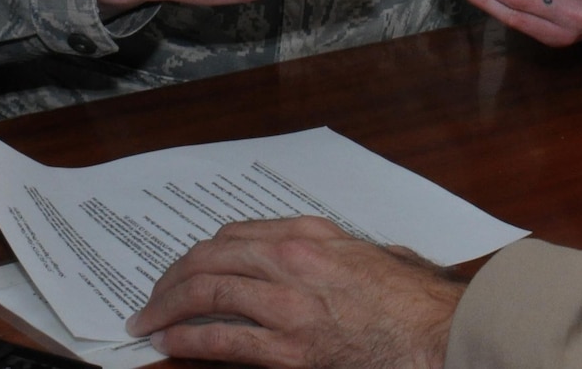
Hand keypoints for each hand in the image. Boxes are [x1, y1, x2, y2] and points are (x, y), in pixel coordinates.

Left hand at [125, 217, 461, 368]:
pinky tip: (168, 343)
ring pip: (206, 292)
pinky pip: (221, 339)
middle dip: (171, 278)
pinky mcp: (288, 348)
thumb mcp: (375, 254)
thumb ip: (341, 251)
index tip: (185, 267)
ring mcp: (287, 303)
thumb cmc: (415, 298)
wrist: (435, 331)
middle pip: (210, 257)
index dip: (200, 252)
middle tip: (152, 296)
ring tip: (146, 321)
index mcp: (312, 235)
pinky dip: (186, 339)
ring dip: (166, 307)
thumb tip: (328, 257)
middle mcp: (293, 259)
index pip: (236, 234)